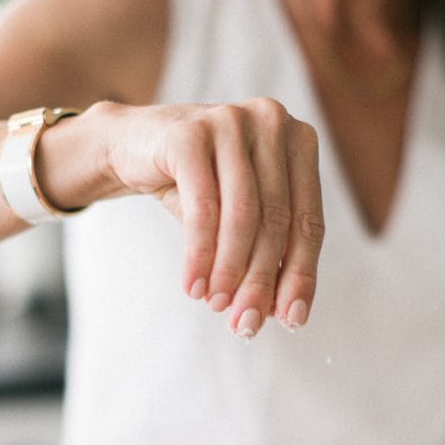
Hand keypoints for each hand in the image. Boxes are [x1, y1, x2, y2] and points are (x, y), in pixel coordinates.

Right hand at [103, 98, 324, 336]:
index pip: (309, 222)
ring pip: (242, 217)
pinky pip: (203, 209)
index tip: (292, 321)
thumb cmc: (199, 185)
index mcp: (299, 142)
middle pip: (277, 222)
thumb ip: (268, 254)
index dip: (301, 276)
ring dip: (230, 272)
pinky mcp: (190, 133)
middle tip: (246, 323)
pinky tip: (194, 286)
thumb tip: (283, 313)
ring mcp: (231, 122)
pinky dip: (200, 255)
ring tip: (216, 306)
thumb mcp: (241, 216)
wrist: (135, 147)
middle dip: (261, 282)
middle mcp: (273, 122)